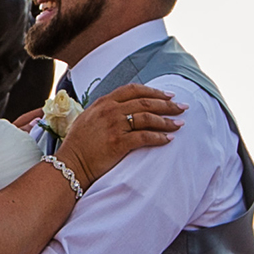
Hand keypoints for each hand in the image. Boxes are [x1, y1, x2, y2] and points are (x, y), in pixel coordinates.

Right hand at [59, 82, 182, 188]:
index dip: (154, 91)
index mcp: (104, 102)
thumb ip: (105, 109)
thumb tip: (123, 107)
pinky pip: (145, 137)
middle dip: (167, 104)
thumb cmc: (79, 144)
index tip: (169, 95)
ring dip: (167, 121)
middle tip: (182, 108)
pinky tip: (169, 139)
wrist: (71, 164)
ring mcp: (114, 126)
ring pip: (148, 118)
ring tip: (180, 124)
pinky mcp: (118, 143)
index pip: (134, 90)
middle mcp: (110, 111)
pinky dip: (159, 137)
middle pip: (145, 102)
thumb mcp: (89, 118)